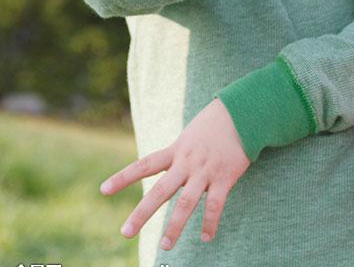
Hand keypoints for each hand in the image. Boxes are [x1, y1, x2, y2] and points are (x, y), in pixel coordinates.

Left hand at [100, 98, 250, 249]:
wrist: (244, 111)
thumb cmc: (216, 123)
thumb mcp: (191, 134)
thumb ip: (180, 153)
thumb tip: (172, 169)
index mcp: (176, 150)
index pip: (144, 165)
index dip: (123, 177)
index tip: (103, 190)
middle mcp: (187, 162)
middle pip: (161, 191)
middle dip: (142, 213)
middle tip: (125, 233)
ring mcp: (206, 171)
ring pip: (187, 202)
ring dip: (175, 226)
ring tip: (166, 246)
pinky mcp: (226, 176)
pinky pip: (216, 204)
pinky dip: (210, 222)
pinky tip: (207, 237)